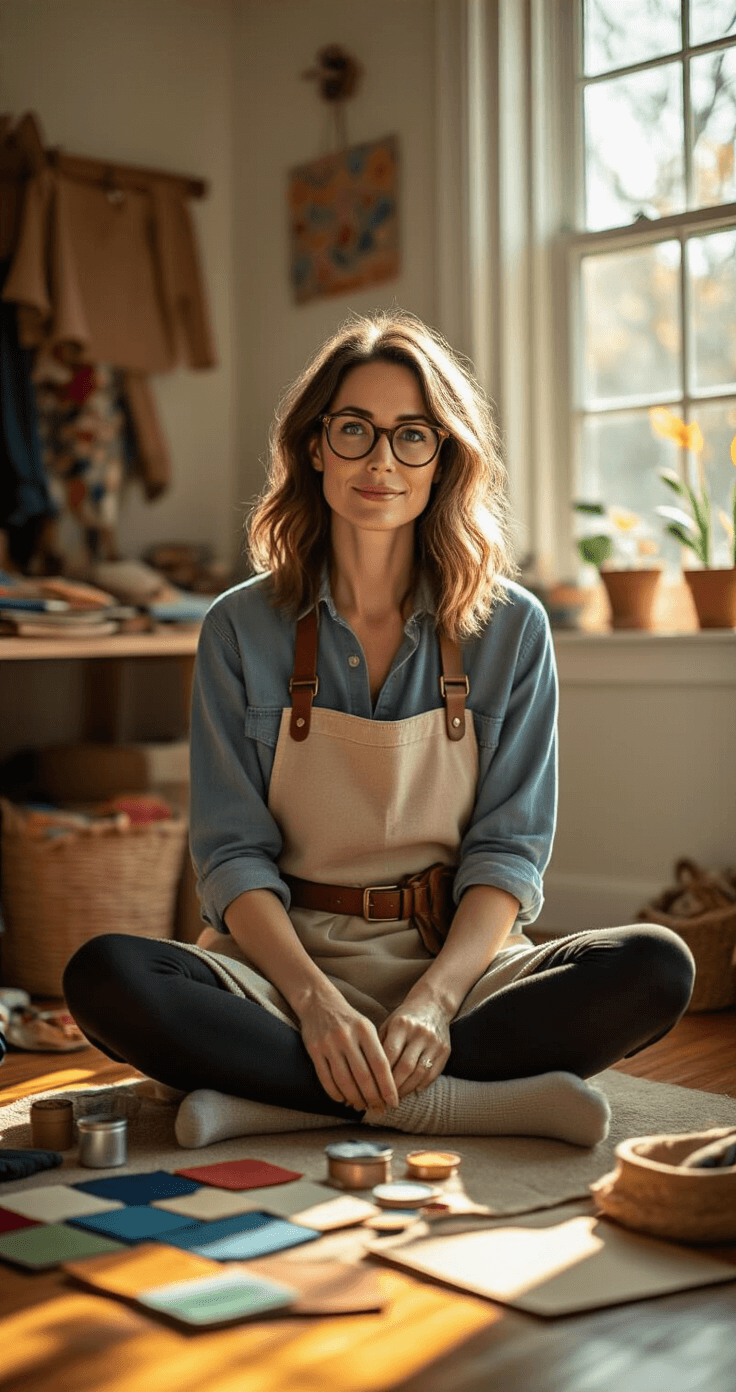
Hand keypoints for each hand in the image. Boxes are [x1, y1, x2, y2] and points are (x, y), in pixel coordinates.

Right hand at [297, 989, 399, 1113]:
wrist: (319, 1002)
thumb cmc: (349, 1020)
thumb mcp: (367, 1028)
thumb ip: (377, 1051)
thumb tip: (387, 1085)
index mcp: (364, 1030)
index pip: (380, 1064)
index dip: (388, 1086)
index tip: (394, 1103)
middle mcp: (347, 1037)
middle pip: (363, 1076)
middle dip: (373, 1097)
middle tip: (379, 1110)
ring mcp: (329, 1044)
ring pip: (344, 1081)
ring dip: (355, 1098)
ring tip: (362, 1106)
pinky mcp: (314, 1050)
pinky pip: (326, 1079)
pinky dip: (335, 1093)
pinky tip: (343, 1100)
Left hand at [378, 999, 451, 1099]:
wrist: (433, 1004)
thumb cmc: (404, 1018)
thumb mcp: (388, 1025)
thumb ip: (379, 1046)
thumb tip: (366, 1074)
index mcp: (401, 1024)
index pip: (389, 1055)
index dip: (380, 1075)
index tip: (371, 1089)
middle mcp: (419, 1032)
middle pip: (404, 1067)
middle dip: (393, 1087)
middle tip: (383, 1100)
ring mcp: (434, 1041)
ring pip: (419, 1073)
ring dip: (407, 1089)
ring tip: (396, 1098)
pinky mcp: (446, 1049)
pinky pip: (433, 1073)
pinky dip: (422, 1085)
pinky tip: (412, 1091)